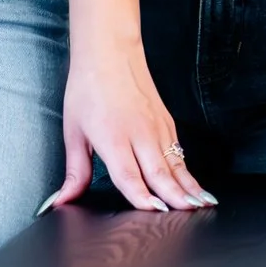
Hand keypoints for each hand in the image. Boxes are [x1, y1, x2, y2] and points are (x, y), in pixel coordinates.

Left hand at [52, 43, 214, 212]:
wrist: (110, 53)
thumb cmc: (88, 89)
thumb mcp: (73, 131)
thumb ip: (74, 171)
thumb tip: (62, 200)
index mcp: (112, 136)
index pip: (129, 174)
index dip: (141, 195)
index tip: (155, 211)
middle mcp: (138, 133)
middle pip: (160, 171)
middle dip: (175, 196)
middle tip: (190, 213)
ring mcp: (156, 126)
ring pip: (175, 162)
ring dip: (189, 185)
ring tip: (203, 204)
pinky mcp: (166, 122)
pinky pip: (178, 152)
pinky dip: (188, 171)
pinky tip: (195, 185)